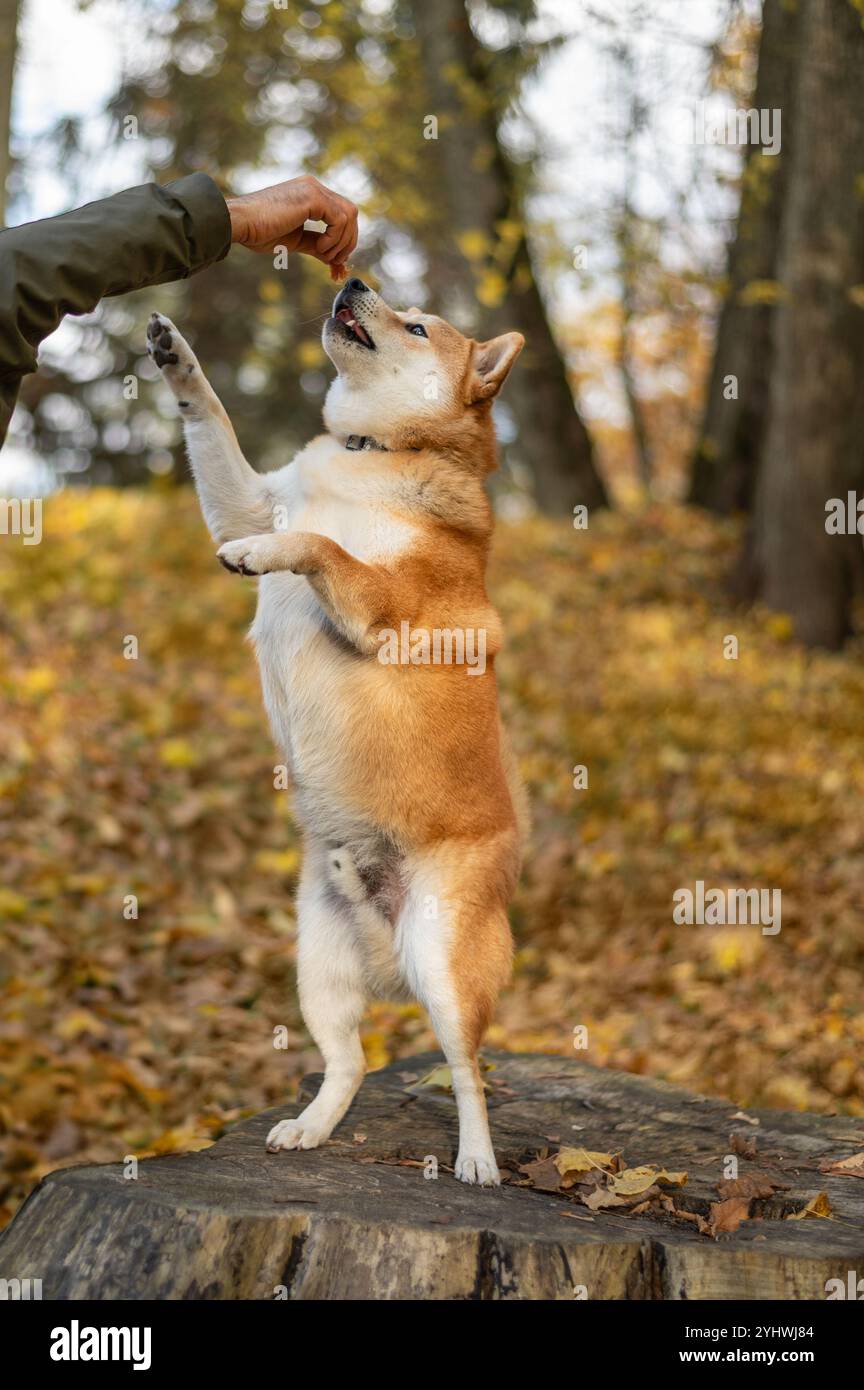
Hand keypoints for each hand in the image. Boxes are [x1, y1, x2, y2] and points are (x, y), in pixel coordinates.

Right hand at [226, 175, 357, 271]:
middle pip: (350, 212)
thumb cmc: (259, 231)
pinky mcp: (312, 196)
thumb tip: (333, 258)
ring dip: (342, 241)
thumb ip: (315, 244)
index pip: (340, 214)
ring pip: (349, 215)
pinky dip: (335, 238)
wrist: (240, 223)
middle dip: (348, 241)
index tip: (335, 261)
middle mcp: (314, 187)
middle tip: (336, 262)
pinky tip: (320, 247)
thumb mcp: (295, 240)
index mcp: (310, 194)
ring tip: (324, 255)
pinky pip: (340, 219)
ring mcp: (313, 189)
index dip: (344, 239)